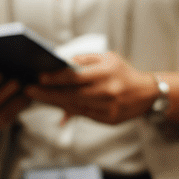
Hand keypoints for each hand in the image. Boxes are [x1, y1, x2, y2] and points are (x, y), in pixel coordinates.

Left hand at [25, 52, 158, 125]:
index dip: (55, 78)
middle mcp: (108, 91)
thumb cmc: (123, 72)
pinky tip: (57, 104)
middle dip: (49, 92)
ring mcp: (109, 108)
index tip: (40, 78)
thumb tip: (61, 65)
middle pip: (72, 94)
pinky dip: (70, 110)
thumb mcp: (106, 58)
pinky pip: (84, 115)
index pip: (75, 76)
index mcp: (106, 72)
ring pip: (76, 106)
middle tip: (31, 90)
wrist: (147, 93)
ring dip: (56, 102)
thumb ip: (84, 60)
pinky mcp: (110, 119)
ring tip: (40, 96)